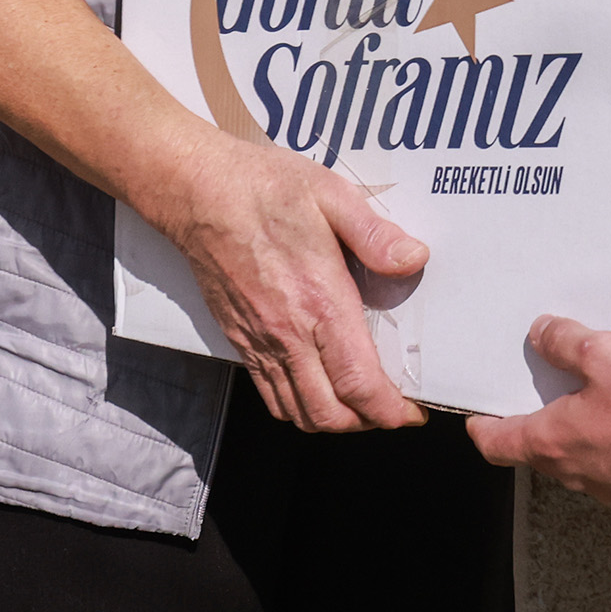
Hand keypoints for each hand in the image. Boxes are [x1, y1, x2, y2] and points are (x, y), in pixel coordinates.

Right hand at [157, 133, 426, 432]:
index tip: (412, 412)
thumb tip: (414, 258)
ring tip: (359, 404)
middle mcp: (286, 333)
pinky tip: (317, 388)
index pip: (357, 382)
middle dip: (366, 422)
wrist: (196, 191)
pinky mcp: (238, 339)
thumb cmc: (263, 189)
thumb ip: (374, 233)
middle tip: (391, 408)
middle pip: (329, 413)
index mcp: (318, 301)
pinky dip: (298, 407)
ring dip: (332, 420)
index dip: (390, 410)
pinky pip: (269, 394)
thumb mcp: (330, 194)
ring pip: (296, 413)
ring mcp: (258, 341)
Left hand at [466, 317, 610, 506]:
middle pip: (535, 449)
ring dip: (573, 428)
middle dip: (530, 420)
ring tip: (587, 393)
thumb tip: (542, 334)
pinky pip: (610, 461)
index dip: (481, 428)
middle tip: (534, 390)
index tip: (475, 418)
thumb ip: (566, 342)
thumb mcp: (607, 354)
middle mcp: (575, 472)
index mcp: (552, 442)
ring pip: (575, 456)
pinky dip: (607, 438)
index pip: (497, 444)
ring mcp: (610, 485)